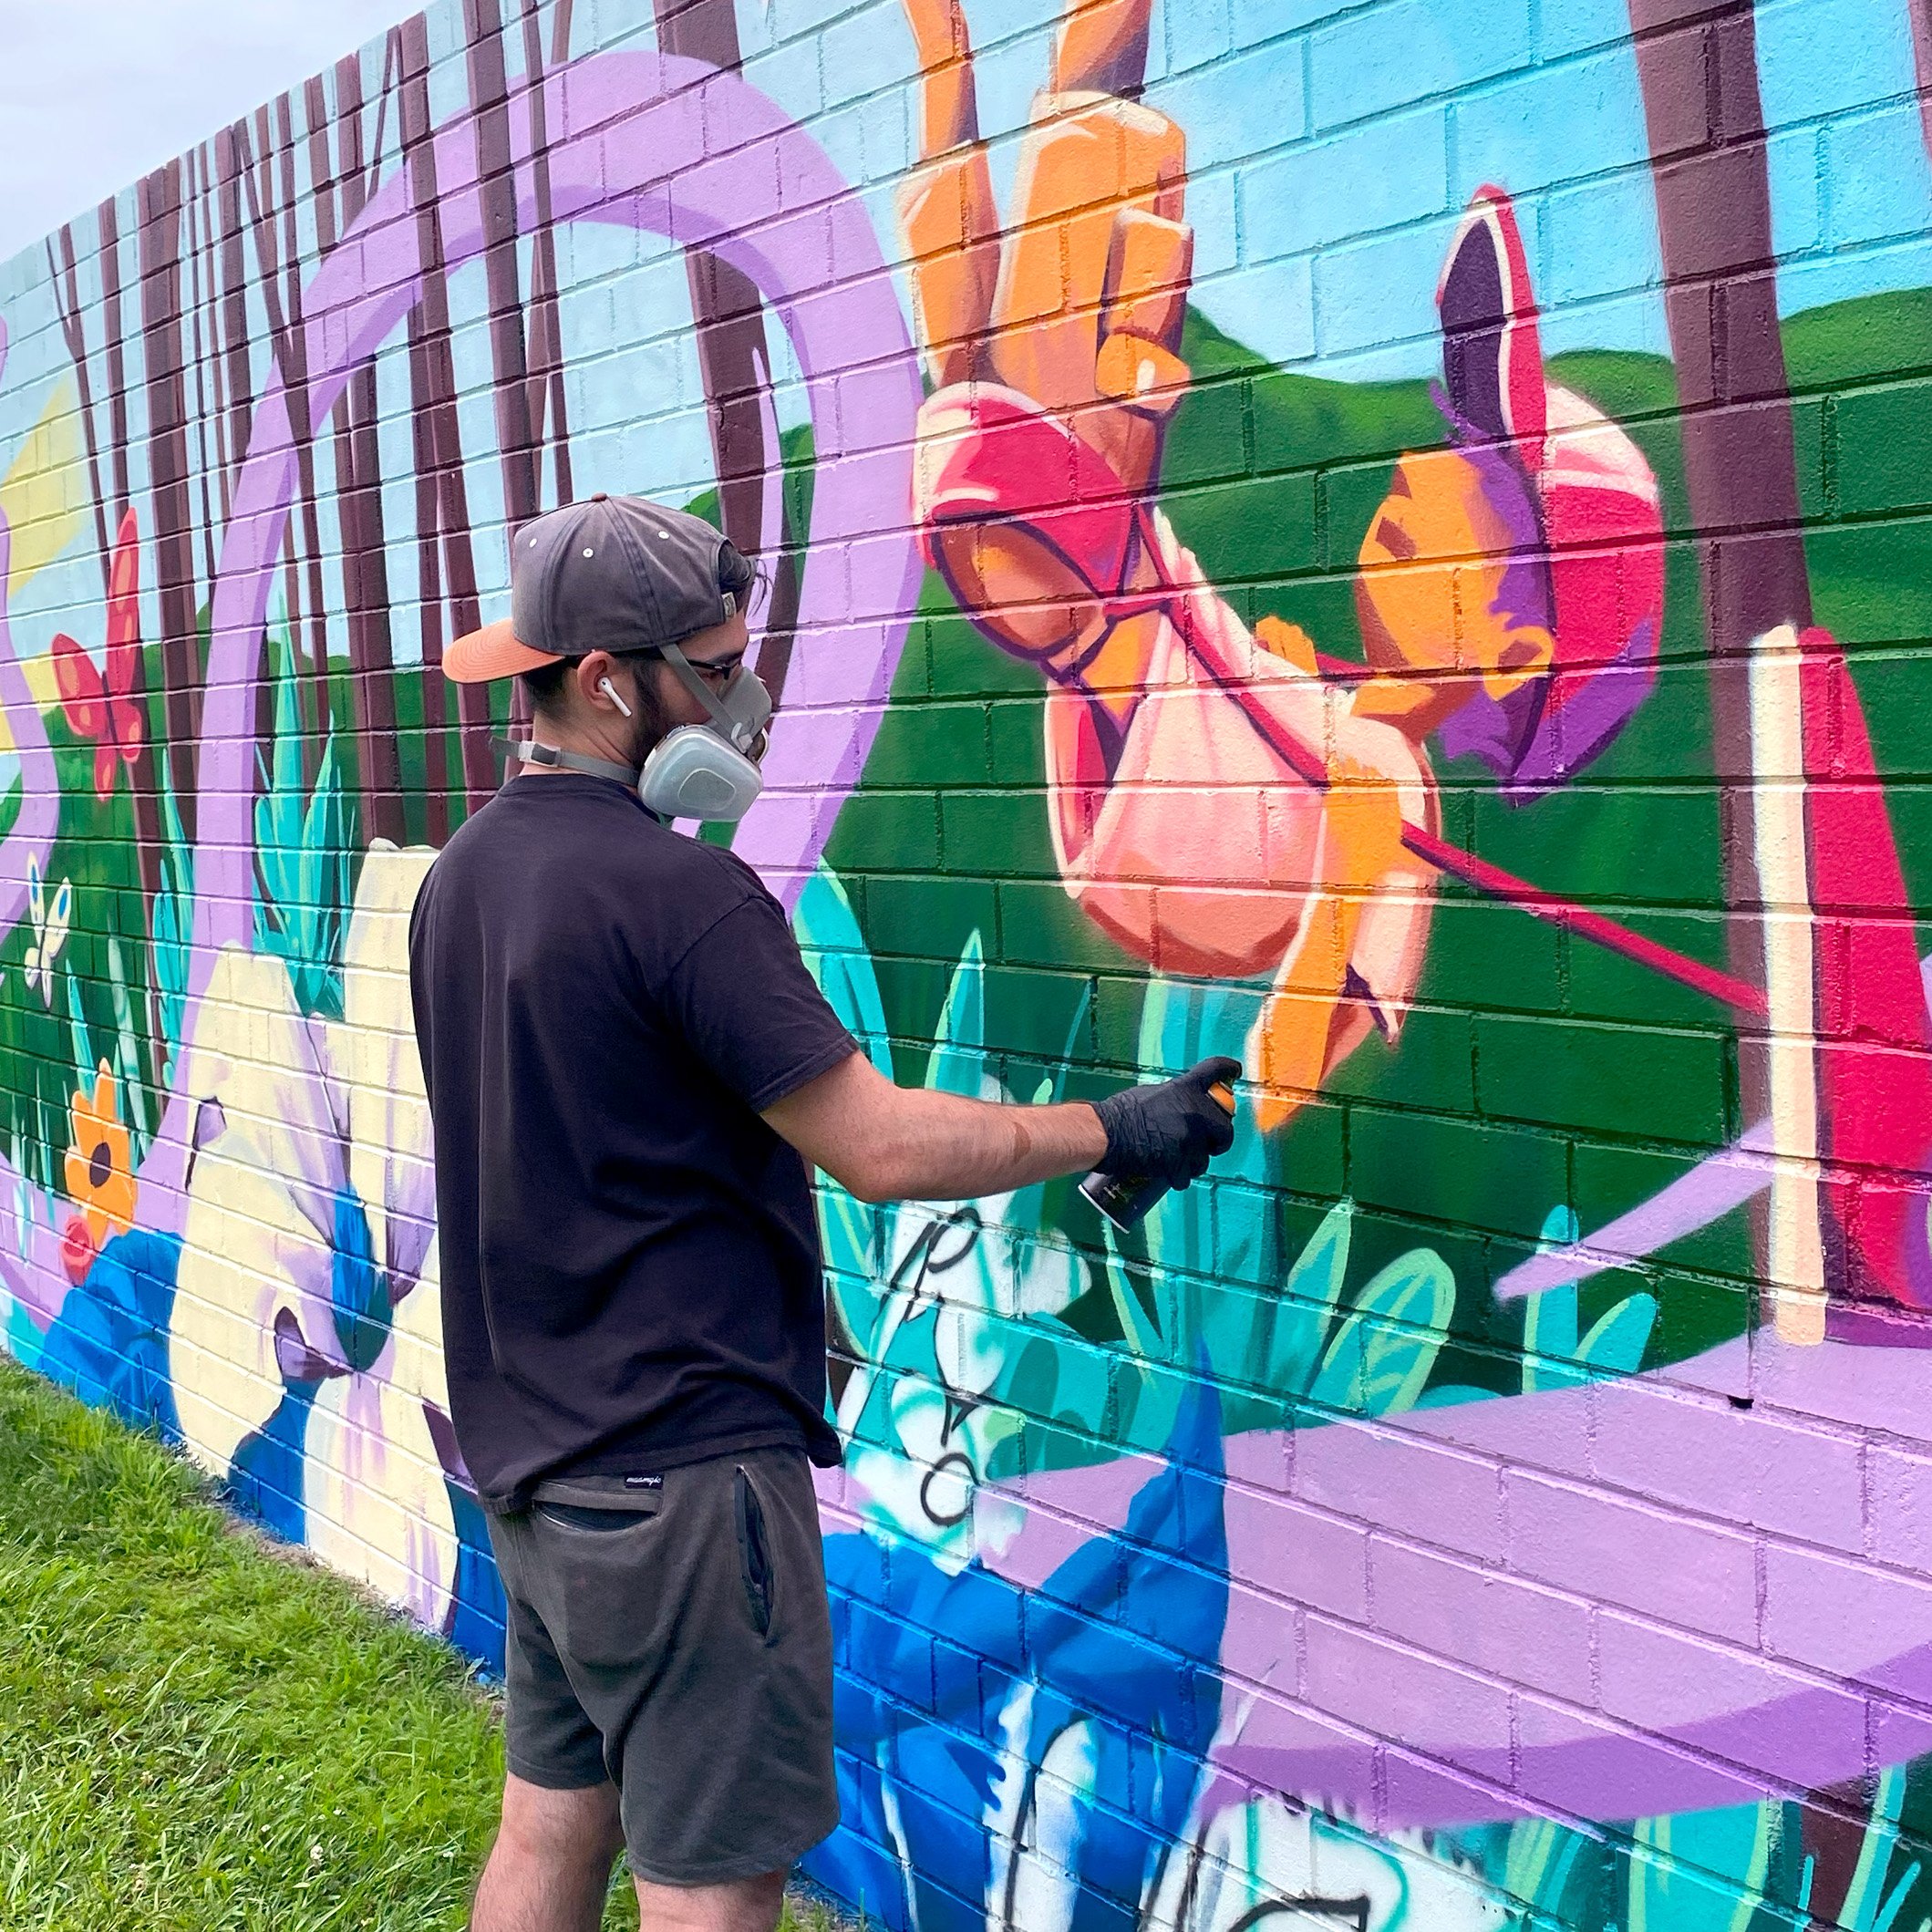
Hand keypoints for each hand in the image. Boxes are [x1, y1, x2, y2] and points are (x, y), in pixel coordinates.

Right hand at [1091, 1056, 1239, 1187]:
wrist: (1105, 1134)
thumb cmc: (1119, 1112)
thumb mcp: (1151, 1094)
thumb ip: (1174, 1097)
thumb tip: (1184, 1105)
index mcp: (1185, 1089)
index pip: (1214, 1070)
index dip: (1228, 1068)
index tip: (1234, 1071)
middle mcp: (1193, 1112)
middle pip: (1225, 1129)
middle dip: (1218, 1140)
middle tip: (1209, 1144)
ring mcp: (1188, 1139)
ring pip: (1205, 1159)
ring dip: (1194, 1162)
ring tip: (1178, 1161)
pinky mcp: (1178, 1163)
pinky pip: (1187, 1176)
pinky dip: (1179, 1178)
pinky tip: (1169, 1176)